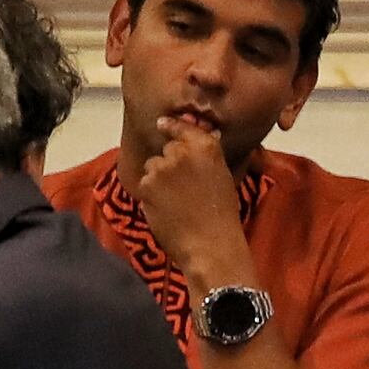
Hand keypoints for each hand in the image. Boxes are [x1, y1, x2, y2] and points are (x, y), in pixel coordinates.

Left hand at [127, 115, 253, 285]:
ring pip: (152, 167)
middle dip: (170, 163)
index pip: (182, 127)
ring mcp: (162, 168)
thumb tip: (198, 140)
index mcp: (206, 146)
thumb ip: (207, 156)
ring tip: (175, 201)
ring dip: (158, 179)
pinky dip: (151, 195)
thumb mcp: (222, 177)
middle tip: (182, 186)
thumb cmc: (222, 215)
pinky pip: (145, 185)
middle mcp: (182, 152)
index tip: (162, 124)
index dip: (170, 126)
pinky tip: (167, 210)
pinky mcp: (147, 185)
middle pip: (166, 150)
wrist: (210, 245)